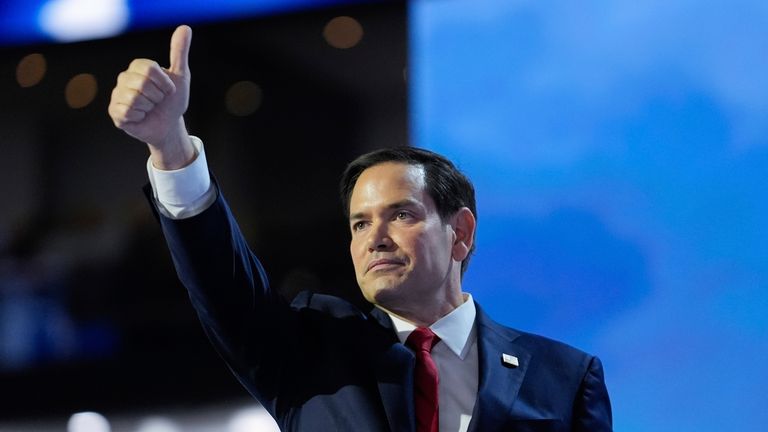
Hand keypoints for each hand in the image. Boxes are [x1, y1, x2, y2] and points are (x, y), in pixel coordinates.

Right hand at [108, 25, 193, 168]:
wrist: (169, 125)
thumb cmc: (173, 101)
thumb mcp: (181, 76)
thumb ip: (179, 52)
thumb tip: (185, 28)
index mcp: (137, 67)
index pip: (150, 69)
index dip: (164, 84)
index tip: (168, 90)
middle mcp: (124, 78)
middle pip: (142, 84)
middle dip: (158, 96)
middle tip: (158, 101)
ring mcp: (117, 95)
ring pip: (135, 99)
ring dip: (149, 107)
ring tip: (149, 108)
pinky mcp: (115, 112)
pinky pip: (127, 112)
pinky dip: (140, 117)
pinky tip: (141, 117)